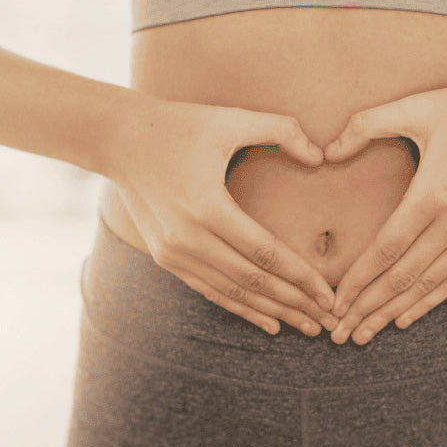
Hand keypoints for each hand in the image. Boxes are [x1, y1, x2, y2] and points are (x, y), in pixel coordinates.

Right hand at [103, 97, 338, 336]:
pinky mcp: (165, 257)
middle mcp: (188, 238)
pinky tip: (269, 322)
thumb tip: (321, 156)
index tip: (329, 295)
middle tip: (328, 322)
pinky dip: (241, 308)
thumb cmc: (179, 124)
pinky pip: (211, 290)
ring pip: (233, 293)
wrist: (117, 138)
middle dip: (295, 304)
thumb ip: (282, 130)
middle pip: (253, 282)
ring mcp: (174, 252)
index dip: (302, 277)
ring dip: (272, 313)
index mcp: (208, 207)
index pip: (266, 253)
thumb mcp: (231, 119)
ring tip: (307, 327)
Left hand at [323, 73, 446, 344]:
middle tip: (337, 334)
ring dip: (392, 314)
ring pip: (427, 286)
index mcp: (432, 194)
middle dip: (366, 309)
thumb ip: (365, 125)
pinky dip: (429, 301)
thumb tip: (326, 152)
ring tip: (362, 335)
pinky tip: (405, 318)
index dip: (357, 281)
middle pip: (402, 278)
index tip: (332, 302)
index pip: (385, 251)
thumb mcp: (416, 105)